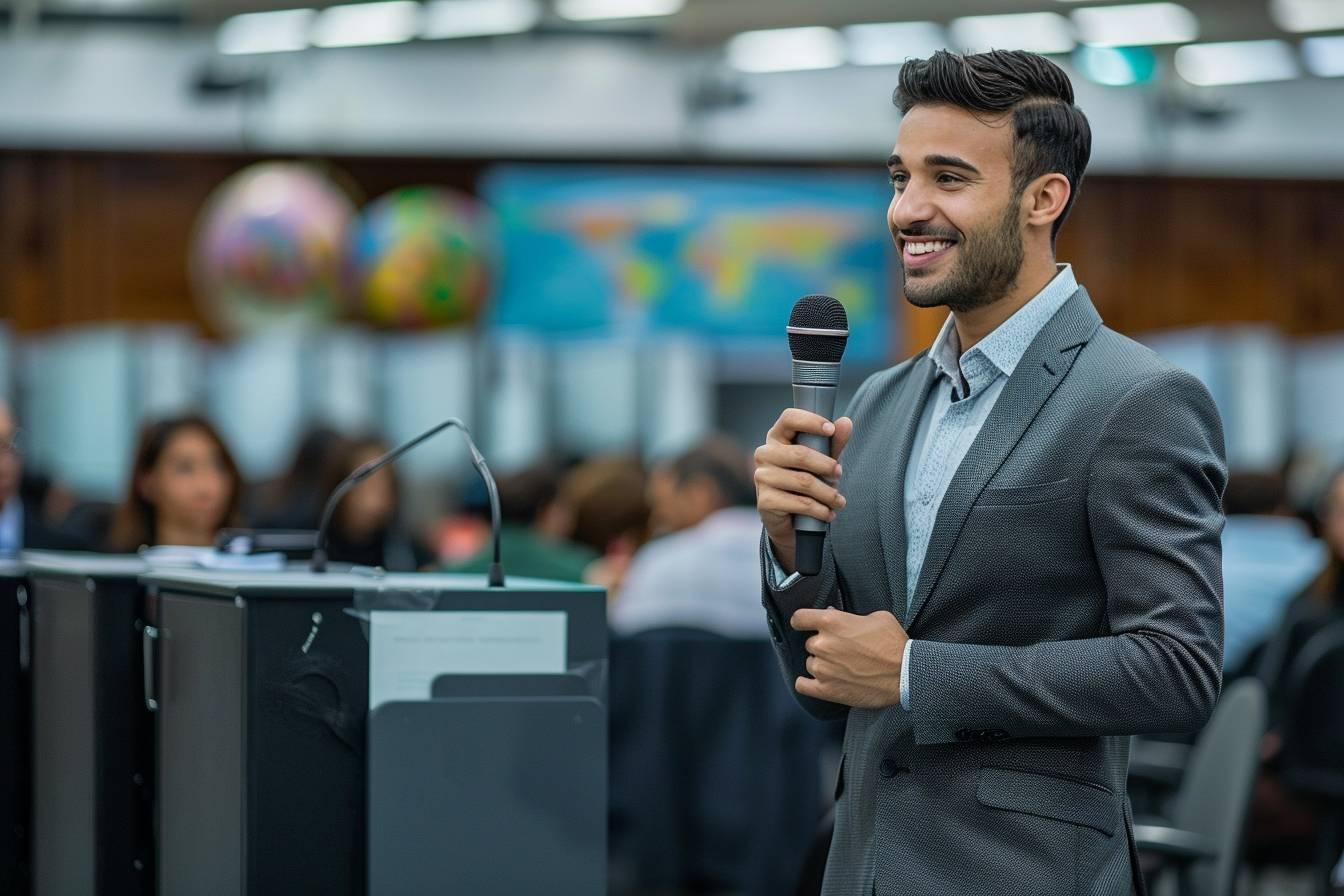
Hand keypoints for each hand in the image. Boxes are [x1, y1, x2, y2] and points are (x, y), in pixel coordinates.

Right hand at [754, 409, 852, 571]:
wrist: (789, 519)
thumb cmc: (804, 481)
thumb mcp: (821, 460)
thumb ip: (833, 443)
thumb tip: (846, 422)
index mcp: (777, 437)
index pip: (789, 418)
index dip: (810, 421)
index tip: (831, 430)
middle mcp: (764, 454)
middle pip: (800, 454)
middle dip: (826, 465)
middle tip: (839, 474)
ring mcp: (762, 477)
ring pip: (803, 481)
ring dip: (828, 493)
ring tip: (838, 500)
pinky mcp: (765, 501)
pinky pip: (800, 503)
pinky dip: (820, 510)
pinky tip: (828, 513)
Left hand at [790, 607, 907, 708]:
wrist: (905, 673)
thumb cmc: (893, 644)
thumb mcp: (877, 617)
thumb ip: (851, 616)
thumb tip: (835, 617)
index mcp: (832, 622)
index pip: (800, 618)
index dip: (801, 621)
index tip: (803, 624)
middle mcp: (823, 644)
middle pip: (809, 643)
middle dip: (823, 645)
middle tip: (841, 650)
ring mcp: (823, 668)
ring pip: (810, 663)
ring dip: (821, 664)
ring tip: (840, 667)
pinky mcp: (826, 690)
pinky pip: (803, 686)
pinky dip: (807, 684)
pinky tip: (815, 681)